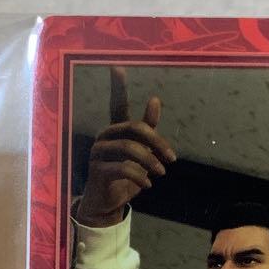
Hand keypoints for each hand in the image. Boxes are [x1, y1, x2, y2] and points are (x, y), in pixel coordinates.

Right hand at [77, 67, 176, 226]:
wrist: (108, 203)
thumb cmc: (125, 176)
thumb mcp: (142, 153)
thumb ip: (148, 130)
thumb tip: (154, 99)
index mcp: (116, 129)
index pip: (117, 104)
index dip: (118, 86)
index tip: (116, 65)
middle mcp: (104, 137)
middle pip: (134, 128)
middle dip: (157, 142)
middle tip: (172, 159)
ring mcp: (98, 153)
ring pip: (129, 148)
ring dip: (150, 161)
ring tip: (161, 173)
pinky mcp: (97, 170)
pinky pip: (122, 168)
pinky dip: (139, 176)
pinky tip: (148, 185)